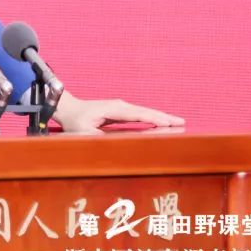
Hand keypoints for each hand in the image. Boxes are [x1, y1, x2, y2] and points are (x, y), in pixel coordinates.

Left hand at [52, 91, 183, 133]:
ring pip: (145, 112)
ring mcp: (121, 107)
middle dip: (164, 117)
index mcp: (113, 109)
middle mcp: (120, 106)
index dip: (153, 119)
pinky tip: (163, 122)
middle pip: (146, 111)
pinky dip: (153, 118)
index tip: (168, 124)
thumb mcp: (83, 132)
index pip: (137, 115)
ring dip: (162, 116)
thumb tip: (112, 144)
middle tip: (182, 122)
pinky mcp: (121, 111)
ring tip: (179, 122)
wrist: (68, 109)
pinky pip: (140, 115)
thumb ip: (97, 137)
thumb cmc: (74, 121)